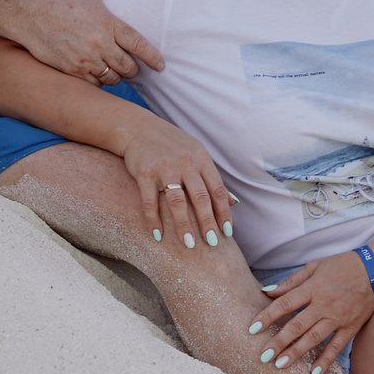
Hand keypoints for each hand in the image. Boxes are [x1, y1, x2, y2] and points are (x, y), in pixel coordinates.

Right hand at [11, 0, 163, 85]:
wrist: (30, 14)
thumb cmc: (59, 0)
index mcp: (108, 23)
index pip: (137, 43)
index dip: (152, 56)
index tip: (160, 65)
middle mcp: (100, 43)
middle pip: (128, 66)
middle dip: (133, 69)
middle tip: (132, 68)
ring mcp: (86, 58)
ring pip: (112, 78)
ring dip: (116, 77)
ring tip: (113, 71)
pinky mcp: (72, 69)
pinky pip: (94, 84)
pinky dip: (98, 81)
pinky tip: (96, 75)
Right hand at [118, 117, 235, 251]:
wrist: (138, 128)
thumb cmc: (172, 145)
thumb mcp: (197, 155)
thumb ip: (213, 179)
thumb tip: (235, 203)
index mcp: (201, 159)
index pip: (217, 190)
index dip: (224, 212)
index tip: (227, 232)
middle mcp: (185, 163)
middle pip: (200, 198)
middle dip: (207, 223)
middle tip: (212, 243)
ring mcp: (164, 168)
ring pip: (177, 201)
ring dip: (184, 225)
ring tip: (189, 244)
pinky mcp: (144, 173)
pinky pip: (150, 201)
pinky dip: (153, 219)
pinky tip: (158, 235)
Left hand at [250, 250, 373, 373]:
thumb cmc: (342, 265)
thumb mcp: (315, 266)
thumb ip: (291, 282)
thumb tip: (267, 291)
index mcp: (313, 287)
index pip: (285, 303)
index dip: (267, 315)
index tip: (252, 328)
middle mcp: (324, 304)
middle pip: (297, 325)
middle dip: (279, 341)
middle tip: (263, 356)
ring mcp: (338, 317)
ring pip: (314, 338)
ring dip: (296, 353)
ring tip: (280, 365)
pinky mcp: (351, 327)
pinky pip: (337, 346)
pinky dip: (326, 360)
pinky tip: (314, 373)